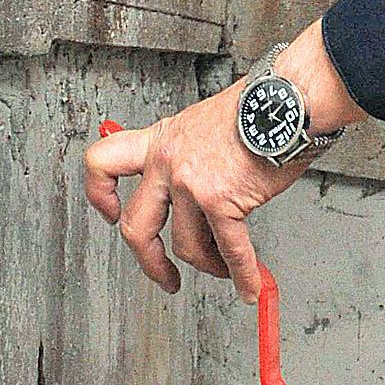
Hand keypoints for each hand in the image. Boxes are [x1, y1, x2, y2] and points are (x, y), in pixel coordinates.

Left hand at [84, 23, 362, 298]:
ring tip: (224, 269)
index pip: (103, 163)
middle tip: (164, 275)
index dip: (101, 196)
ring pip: (187, 245)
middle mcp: (168, 163)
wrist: (284, 99)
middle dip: (150, 261)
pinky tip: (248, 285)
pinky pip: (230, 249)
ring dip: (208, 265)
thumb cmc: (255, 106)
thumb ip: (189, 154)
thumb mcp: (202, 122)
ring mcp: (191, 183)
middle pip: (136, 225)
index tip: (111, 216)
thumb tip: (196, 188)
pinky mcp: (221, 200)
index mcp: (160, 141)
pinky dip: (241, 274)